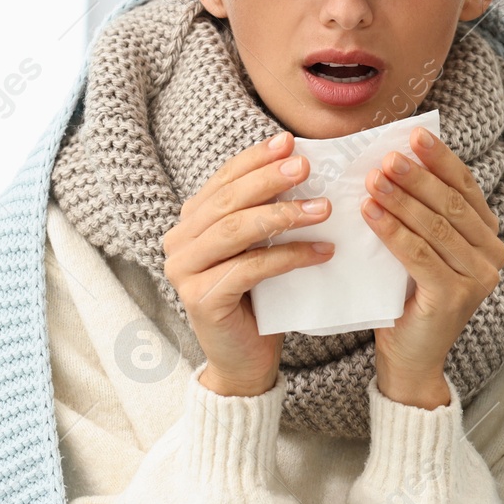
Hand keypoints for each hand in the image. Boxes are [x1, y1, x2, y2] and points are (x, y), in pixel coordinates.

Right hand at [161, 131, 334, 395]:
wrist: (245, 362)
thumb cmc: (258, 300)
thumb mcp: (260, 248)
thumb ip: (265, 213)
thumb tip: (301, 166)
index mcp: (190, 223)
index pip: (224, 180)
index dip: (255, 159)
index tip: (289, 141)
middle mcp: (178, 242)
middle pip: (228, 201)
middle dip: (270, 179)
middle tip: (307, 166)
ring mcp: (184, 271)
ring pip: (236, 231)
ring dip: (283, 215)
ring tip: (324, 209)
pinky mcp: (201, 298)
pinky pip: (250, 267)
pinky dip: (289, 256)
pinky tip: (322, 252)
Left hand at [361, 125, 503, 407]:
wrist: (409, 359)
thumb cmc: (408, 299)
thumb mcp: (419, 250)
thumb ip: (420, 215)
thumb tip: (390, 163)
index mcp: (487, 238)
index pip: (465, 188)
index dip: (440, 160)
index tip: (414, 135)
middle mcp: (492, 256)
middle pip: (452, 204)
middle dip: (417, 176)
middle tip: (387, 156)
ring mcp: (478, 278)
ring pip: (436, 227)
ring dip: (402, 199)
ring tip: (372, 180)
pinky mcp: (455, 297)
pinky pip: (419, 255)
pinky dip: (393, 231)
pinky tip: (370, 213)